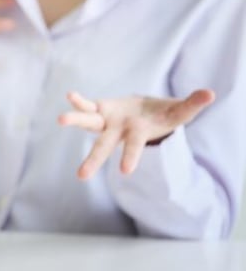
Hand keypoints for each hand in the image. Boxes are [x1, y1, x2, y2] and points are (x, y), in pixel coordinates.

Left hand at [58, 89, 214, 179]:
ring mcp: (107, 120)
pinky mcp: (101, 108)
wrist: (146, 112)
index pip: (134, 147)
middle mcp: (119, 131)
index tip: (126, 172)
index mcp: (137, 134)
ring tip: (61, 119)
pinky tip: (70, 95)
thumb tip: (210, 94)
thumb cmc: (162, 116)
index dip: (131, 156)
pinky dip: (79, 101)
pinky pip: (88, 105)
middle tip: (81, 176)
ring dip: (75, 119)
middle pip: (104, 146)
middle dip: (93, 159)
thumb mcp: (179, 112)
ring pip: (88, 122)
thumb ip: (192, 105)